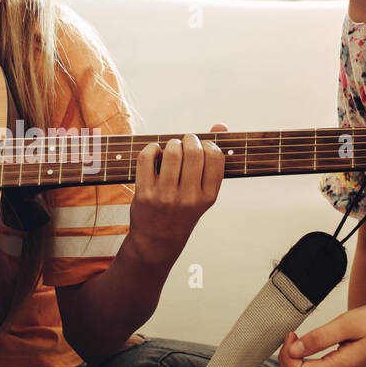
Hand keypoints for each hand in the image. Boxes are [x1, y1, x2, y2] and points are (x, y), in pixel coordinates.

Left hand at [126, 124, 226, 268]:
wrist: (157, 241)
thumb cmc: (183, 211)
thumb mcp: (202, 192)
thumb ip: (212, 160)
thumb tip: (220, 125)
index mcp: (208, 197)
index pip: (215, 157)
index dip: (208, 144)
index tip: (202, 146)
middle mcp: (189, 198)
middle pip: (193, 151)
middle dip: (189, 140)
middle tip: (185, 143)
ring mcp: (166, 197)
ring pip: (171, 152)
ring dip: (171, 143)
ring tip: (171, 148)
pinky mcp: (144, 195)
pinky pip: (147, 158)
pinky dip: (151, 149)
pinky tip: (154, 154)